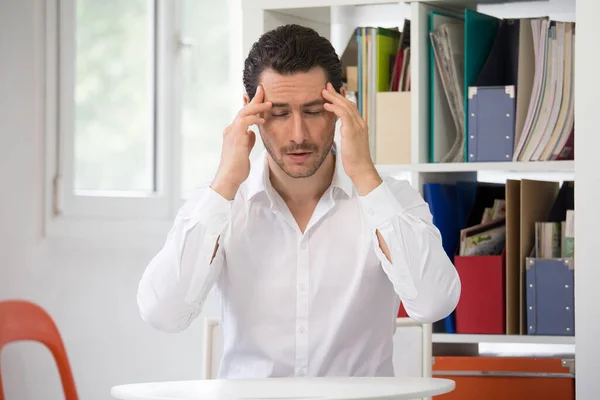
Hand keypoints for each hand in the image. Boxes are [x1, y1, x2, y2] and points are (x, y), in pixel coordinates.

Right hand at [212, 85, 271, 199]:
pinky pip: (245, 122)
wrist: (229, 178)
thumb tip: (252, 133)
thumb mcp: (245, 151)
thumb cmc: (236, 168)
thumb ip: (248, 140)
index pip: (242, 115)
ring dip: (257, 107)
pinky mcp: (236, 137)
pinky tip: (263, 119)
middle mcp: (231, 130)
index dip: (249, 105)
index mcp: (233, 133)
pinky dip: (254, 118)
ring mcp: (232, 133)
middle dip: (254, 99)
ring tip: (269, 104)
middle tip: (262, 90)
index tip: (256, 96)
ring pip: (244, 112)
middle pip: (243, 110)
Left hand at [322, 82, 381, 194]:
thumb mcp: (350, 144)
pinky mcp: (352, 130)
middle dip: (336, 94)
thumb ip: (346, 134)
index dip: (341, 99)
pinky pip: (343, 114)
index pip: (351, 107)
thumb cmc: (354, 160)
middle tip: (326, 87)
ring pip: (345, 106)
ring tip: (323, 92)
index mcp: (360, 125)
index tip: (332, 93)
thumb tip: (340, 130)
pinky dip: (335, 108)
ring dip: (334, 98)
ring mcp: (357, 126)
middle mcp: (360, 123)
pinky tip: (326, 105)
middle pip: (348, 103)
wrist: (361, 169)